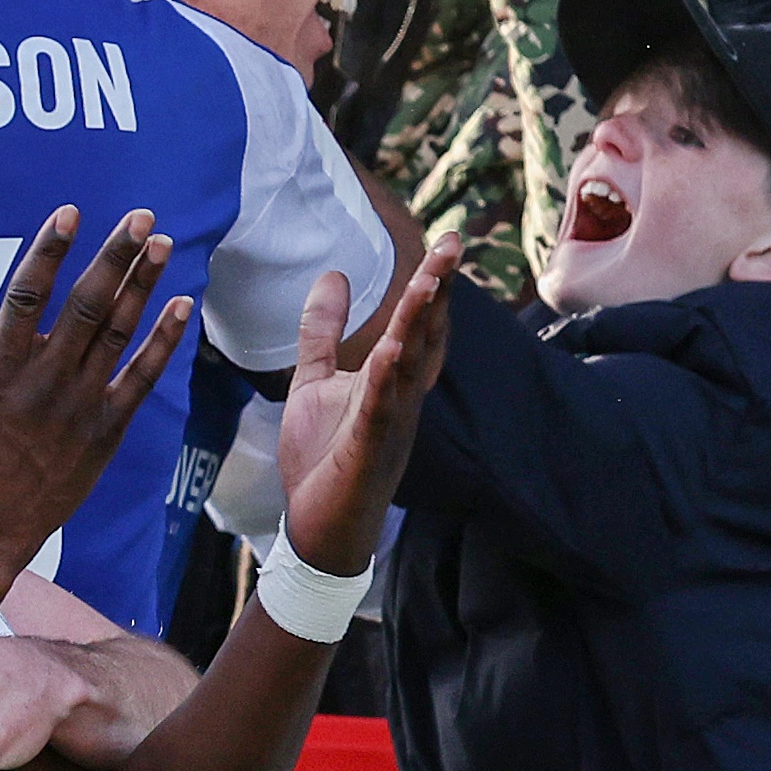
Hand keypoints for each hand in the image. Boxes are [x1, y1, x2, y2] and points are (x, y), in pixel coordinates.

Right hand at [0, 206, 193, 574]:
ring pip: (117, 334)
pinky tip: (180, 305)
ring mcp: (79, 406)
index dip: (50, 251)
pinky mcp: (105, 430)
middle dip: (114, 257)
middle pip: (85, 306)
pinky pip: (140, 378)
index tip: (70, 213)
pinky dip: (162, 342)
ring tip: (162, 244)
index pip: (27, 295)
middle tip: (139, 217)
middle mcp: (43, 381)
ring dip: (142, 286)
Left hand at [274, 233, 458, 576]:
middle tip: (453, 242)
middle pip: (425, 337)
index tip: (446, 241)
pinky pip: (380, 411)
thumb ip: (324, 332)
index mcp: (392, 383)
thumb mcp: (317, 382)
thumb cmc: (323, 459)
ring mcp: (389, 425)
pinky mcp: (367, 452)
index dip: (433, 286)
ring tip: (430, 280)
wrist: (317, 529)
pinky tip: (391, 349)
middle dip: (438, 292)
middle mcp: (401, 399)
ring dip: (419, 324)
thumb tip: (335, 275)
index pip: (418, 326)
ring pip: (409, 368)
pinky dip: (386, 380)